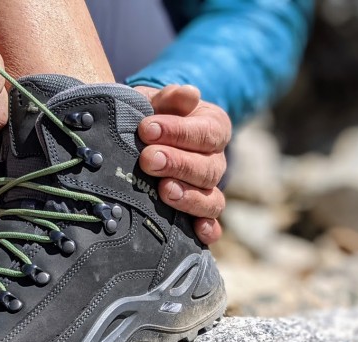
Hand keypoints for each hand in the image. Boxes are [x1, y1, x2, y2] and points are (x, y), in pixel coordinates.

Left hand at [135, 85, 230, 244]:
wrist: (140, 140)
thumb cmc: (150, 117)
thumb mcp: (155, 102)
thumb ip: (170, 98)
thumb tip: (189, 93)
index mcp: (213, 127)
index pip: (206, 132)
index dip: (178, 132)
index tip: (147, 129)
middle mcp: (216, 161)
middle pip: (209, 168)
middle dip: (178, 164)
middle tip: (148, 160)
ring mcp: (209, 190)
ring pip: (212, 199)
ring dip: (190, 197)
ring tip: (165, 192)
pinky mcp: (199, 214)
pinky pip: (212, 225)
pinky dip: (208, 230)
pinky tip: (198, 232)